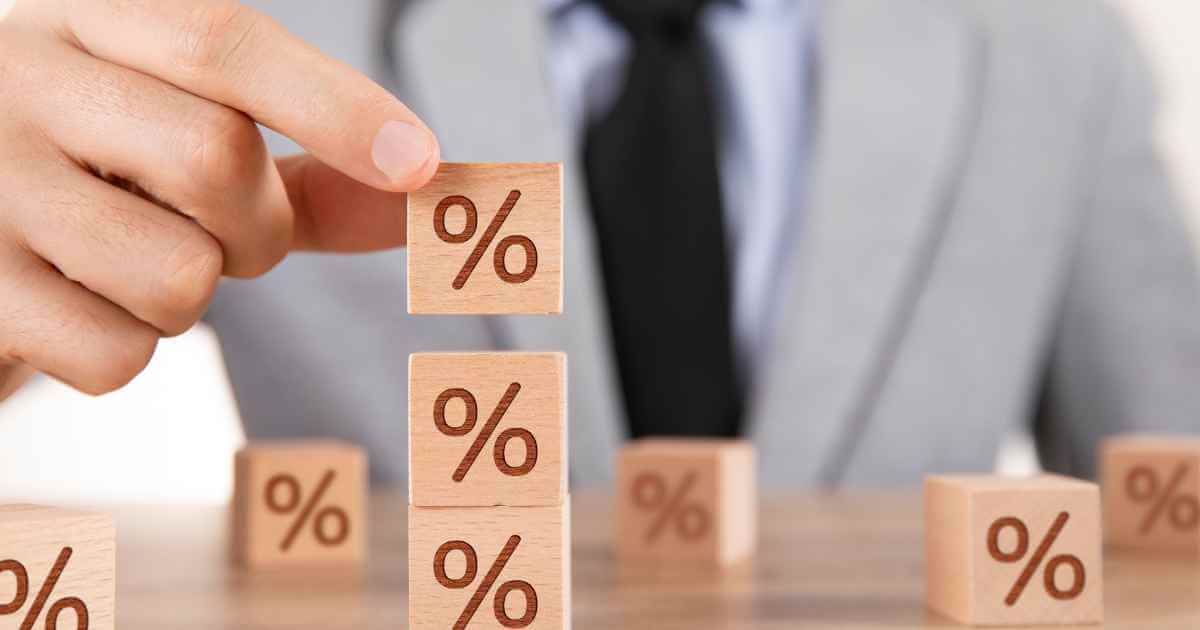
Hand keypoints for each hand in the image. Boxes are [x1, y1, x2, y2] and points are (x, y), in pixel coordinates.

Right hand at [0, 0, 438, 395]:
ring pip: (177, 275)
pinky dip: (125, 350)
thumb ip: (306, 167)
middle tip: (222, 235)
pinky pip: (116, 356)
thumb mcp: (181, 139)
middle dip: (257, 227)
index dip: (333, 105)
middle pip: (216, 159)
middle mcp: (16, 77)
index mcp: (85, 18)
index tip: (419, 165)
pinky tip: (74, 306)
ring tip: (126, 263)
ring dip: (188, 296)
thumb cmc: (91, 177)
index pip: (220, 39)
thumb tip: (433, 192)